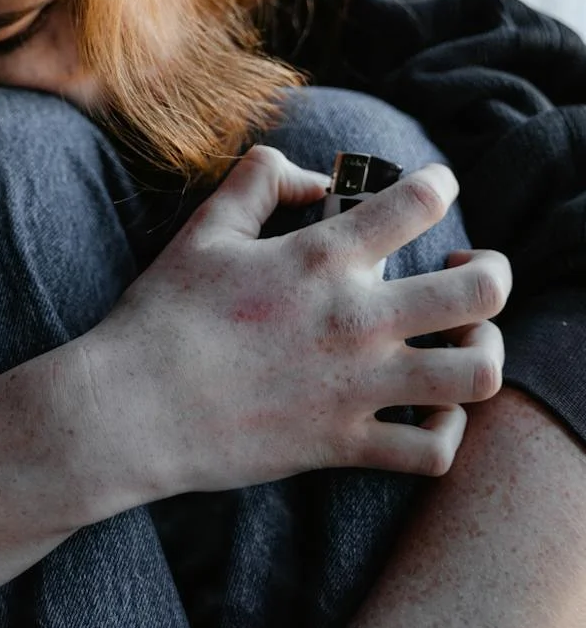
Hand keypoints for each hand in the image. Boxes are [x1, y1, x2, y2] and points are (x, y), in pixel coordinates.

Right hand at [84, 146, 510, 498]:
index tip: (435, 187)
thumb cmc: (164, 314)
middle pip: (478, 291)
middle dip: (493, 272)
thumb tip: (310, 175)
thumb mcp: (206, 228)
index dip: (437, 184)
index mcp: (322, 257)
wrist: (133, 408)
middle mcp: (356, 320)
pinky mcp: (345, 446)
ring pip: (476, 374)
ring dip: (485, 352)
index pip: (415, 202)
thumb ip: (260, 181)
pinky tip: (429, 412)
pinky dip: (446, 432)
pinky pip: (433, 451)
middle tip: (473, 268)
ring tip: (464, 342)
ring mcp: (357, 388)